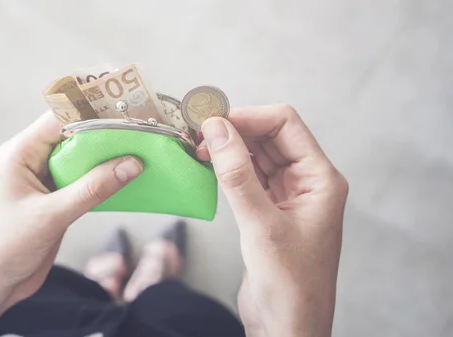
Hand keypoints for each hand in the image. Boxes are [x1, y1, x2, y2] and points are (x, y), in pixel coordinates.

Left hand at [0, 112, 142, 336]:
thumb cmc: (6, 247)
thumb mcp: (51, 216)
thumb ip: (92, 189)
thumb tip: (131, 164)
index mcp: (21, 152)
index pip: (61, 118)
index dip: (93, 111)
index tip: (128, 110)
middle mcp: (33, 158)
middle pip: (75, 133)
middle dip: (107, 132)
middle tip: (143, 129)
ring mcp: (46, 177)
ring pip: (83, 156)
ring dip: (109, 154)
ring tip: (144, 148)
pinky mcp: (57, 195)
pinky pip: (86, 177)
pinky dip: (106, 176)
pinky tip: (129, 176)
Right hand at [198, 105, 347, 336]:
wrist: (287, 326)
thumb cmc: (290, 285)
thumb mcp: (262, 225)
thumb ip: (238, 174)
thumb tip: (217, 130)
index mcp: (320, 179)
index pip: (286, 126)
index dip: (249, 117)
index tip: (213, 120)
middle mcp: (307, 183)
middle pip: (270, 137)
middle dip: (235, 131)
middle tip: (198, 134)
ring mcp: (288, 197)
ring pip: (257, 156)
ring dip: (229, 149)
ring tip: (199, 149)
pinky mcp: (269, 211)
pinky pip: (249, 177)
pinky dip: (229, 169)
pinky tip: (210, 167)